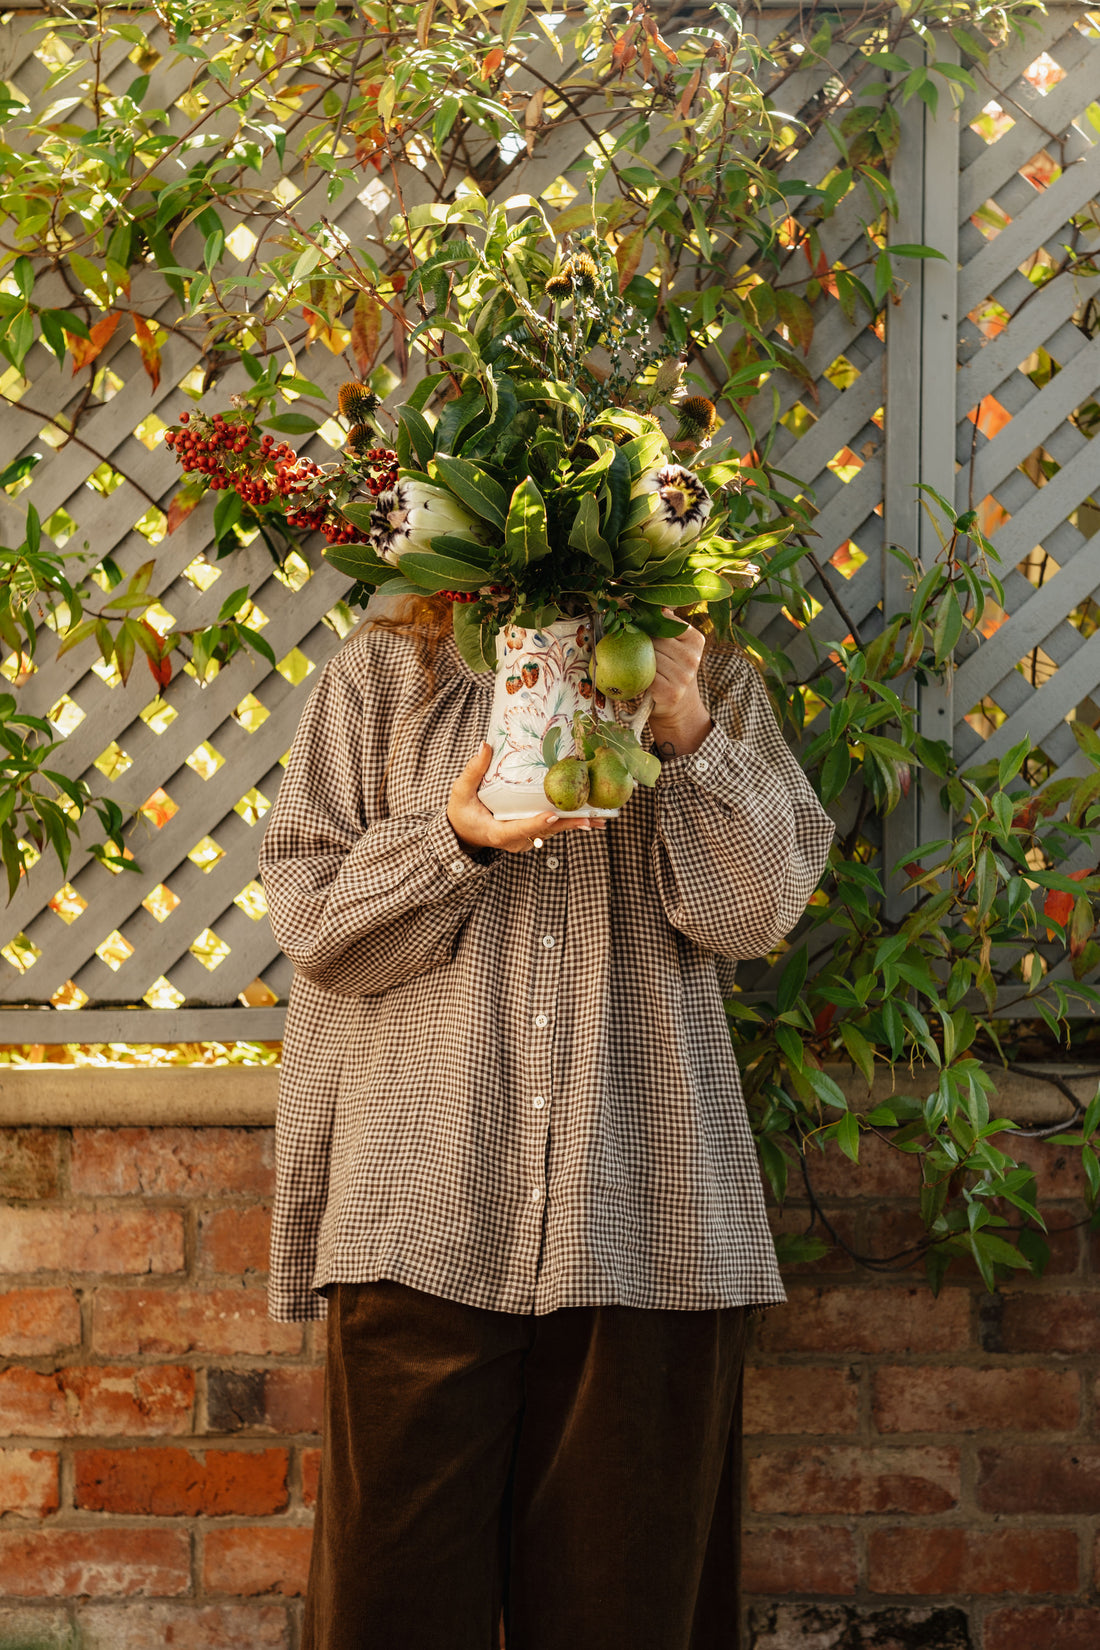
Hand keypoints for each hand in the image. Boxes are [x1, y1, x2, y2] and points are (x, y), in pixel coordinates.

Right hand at [447, 744, 606, 855]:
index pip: (519, 829)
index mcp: (497, 833)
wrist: (463, 833)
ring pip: (553, 832)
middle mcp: (515, 840)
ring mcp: (524, 839)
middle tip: (591, 818)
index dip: (537, 823)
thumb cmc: (461, 812)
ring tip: (600, 819)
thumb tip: (485, 745)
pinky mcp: (531, 834)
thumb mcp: (461, 792)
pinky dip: (570, 822)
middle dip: (568, 824)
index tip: (553, 815)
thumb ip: (473, 771)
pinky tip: (590, 817)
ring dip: (575, 824)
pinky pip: (552, 828)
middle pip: (545, 832)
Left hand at [648, 614, 710, 755]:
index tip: (646, 632)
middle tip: (642, 653)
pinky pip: (646, 676)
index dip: (651, 626)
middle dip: (643, 644)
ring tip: (645, 667)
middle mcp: (693, 657)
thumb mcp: (674, 645)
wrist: (678, 705)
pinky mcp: (671, 691)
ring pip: (649, 658)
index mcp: (696, 640)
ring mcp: (683, 676)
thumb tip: (645, 603)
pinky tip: (645, 680)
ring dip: (641, 662)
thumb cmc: (670, 668)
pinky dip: (641, 677)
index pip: (666, 622)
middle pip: (655, 640)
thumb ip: (665, 625)